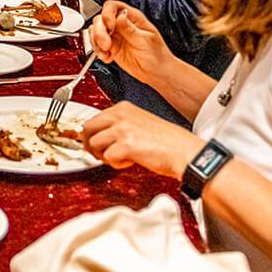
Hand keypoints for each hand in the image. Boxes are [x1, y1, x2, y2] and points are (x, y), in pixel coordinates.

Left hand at [81, 101, 204, 177]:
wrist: (184, 152)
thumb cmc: (167, 141)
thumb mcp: (139, 123)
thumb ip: (119, 126)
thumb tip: (100, 136)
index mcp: (124, 108)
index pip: (94, 119)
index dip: (93, 135)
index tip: (98, 144)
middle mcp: (121, 115)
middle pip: (87, 129)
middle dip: (91, 145)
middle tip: (102, 154)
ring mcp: (122, 129)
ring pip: (94, 144)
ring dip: (104, 155)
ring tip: (121, 158)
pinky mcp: (126, 145)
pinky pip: (107, 158)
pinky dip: (116, 164)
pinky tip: (130, 162)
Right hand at [89, 0, 173, 84]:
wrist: (156, 72)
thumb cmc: (157, 55)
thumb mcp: (145, 40)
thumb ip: (130, 29)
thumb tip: (120, 16)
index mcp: (132, 18)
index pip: (113, 7)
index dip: (107, 14)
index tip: (110, 27)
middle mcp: (121, 24)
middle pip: (100, 19)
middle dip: (99, 31)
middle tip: (107, 44)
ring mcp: (115, 36)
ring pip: (95, 31)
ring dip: (97, 42)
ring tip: (106, 52)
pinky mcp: (111, 47)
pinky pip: (96, 44)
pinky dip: (98, 51)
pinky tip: (107, 57)